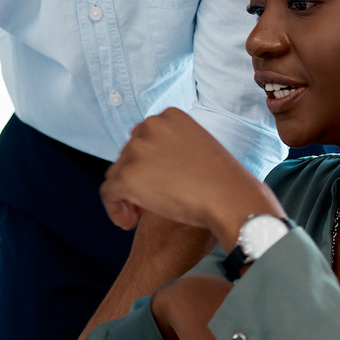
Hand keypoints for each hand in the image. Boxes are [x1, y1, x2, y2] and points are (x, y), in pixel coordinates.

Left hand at [101, 109, 282, 247]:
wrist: (230, 198)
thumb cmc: (223, 182)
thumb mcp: (200, 149)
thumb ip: (175, 149)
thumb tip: (155, 165)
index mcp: (170, 116)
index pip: (144, 138)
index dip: (146, 164)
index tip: (155, 183)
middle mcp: (151, 126)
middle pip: (127, 155)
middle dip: (135, 179)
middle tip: (147, 203)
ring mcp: (137, 150)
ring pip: (116, 174)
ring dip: (125, 195)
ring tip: (137, 215)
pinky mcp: (128, 176)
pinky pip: (109, 193)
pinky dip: (116, 209)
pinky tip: (129, 223)